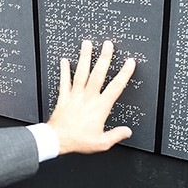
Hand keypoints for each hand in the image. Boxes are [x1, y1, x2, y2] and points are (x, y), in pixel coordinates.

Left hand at [47, 40, 134, 154]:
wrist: (57, 140)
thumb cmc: (78, 141)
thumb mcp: (102, 143)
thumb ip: (116, 135)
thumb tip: (127, 131)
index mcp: (100, 107)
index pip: (115, 87)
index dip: (124, 73)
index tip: (129, 62)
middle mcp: (88, 98)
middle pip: (98, 74)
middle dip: (104, 58)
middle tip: (108, 45)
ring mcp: (75, 95)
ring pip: (81, 73)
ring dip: (84, 58)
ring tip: (87, 44)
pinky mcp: (64, 97)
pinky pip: (64, 81)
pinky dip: (64, 70)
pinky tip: (64, 60)